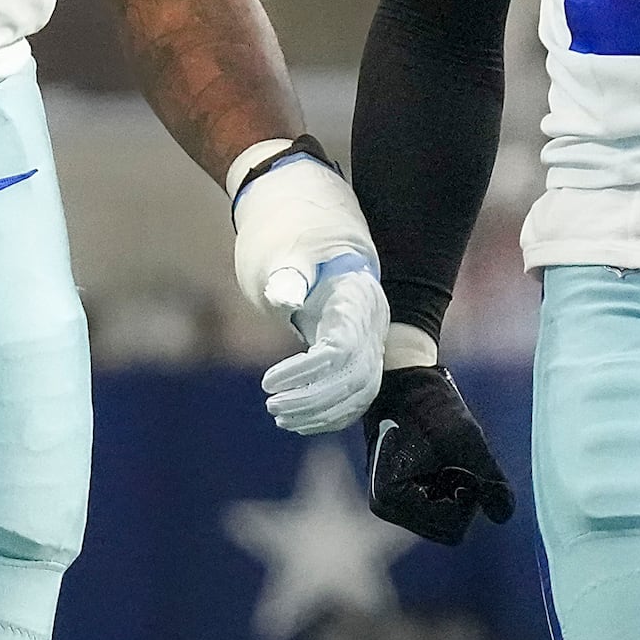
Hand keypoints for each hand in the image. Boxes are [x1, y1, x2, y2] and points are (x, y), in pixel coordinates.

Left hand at [228, 142, 389, 433]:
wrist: (316, 220)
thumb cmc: (296, 233)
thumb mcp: (289, 247)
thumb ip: (290, 274)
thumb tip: (284, 301)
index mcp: (357, 296)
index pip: (343, 348)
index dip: (308, 373)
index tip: (269, 382)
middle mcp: (371, 320)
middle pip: (357, 376)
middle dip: (315, 399)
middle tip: (272, 406)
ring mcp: (368, 335)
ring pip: (360, 389)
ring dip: (322, 410)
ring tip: (279, 415)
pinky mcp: (357, 346)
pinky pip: (355, 389)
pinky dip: (329, 409)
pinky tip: (297, 418)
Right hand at [365, 364, 515, 544]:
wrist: (402, 376)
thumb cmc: (429, 405)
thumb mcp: (466, 440)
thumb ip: (490, 480)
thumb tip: (503, 517)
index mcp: (393, 499)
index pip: (452, 529)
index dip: (468, 497)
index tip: (459, 463)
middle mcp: (386, 505)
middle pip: (446, 527)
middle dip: (459, 495)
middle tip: (450, 457)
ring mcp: (391, 499)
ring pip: (444, 517)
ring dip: (453, 489)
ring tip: (441, 454)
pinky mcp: (398, 488)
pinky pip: (436, 504)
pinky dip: (445, 484)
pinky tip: (437, 457)